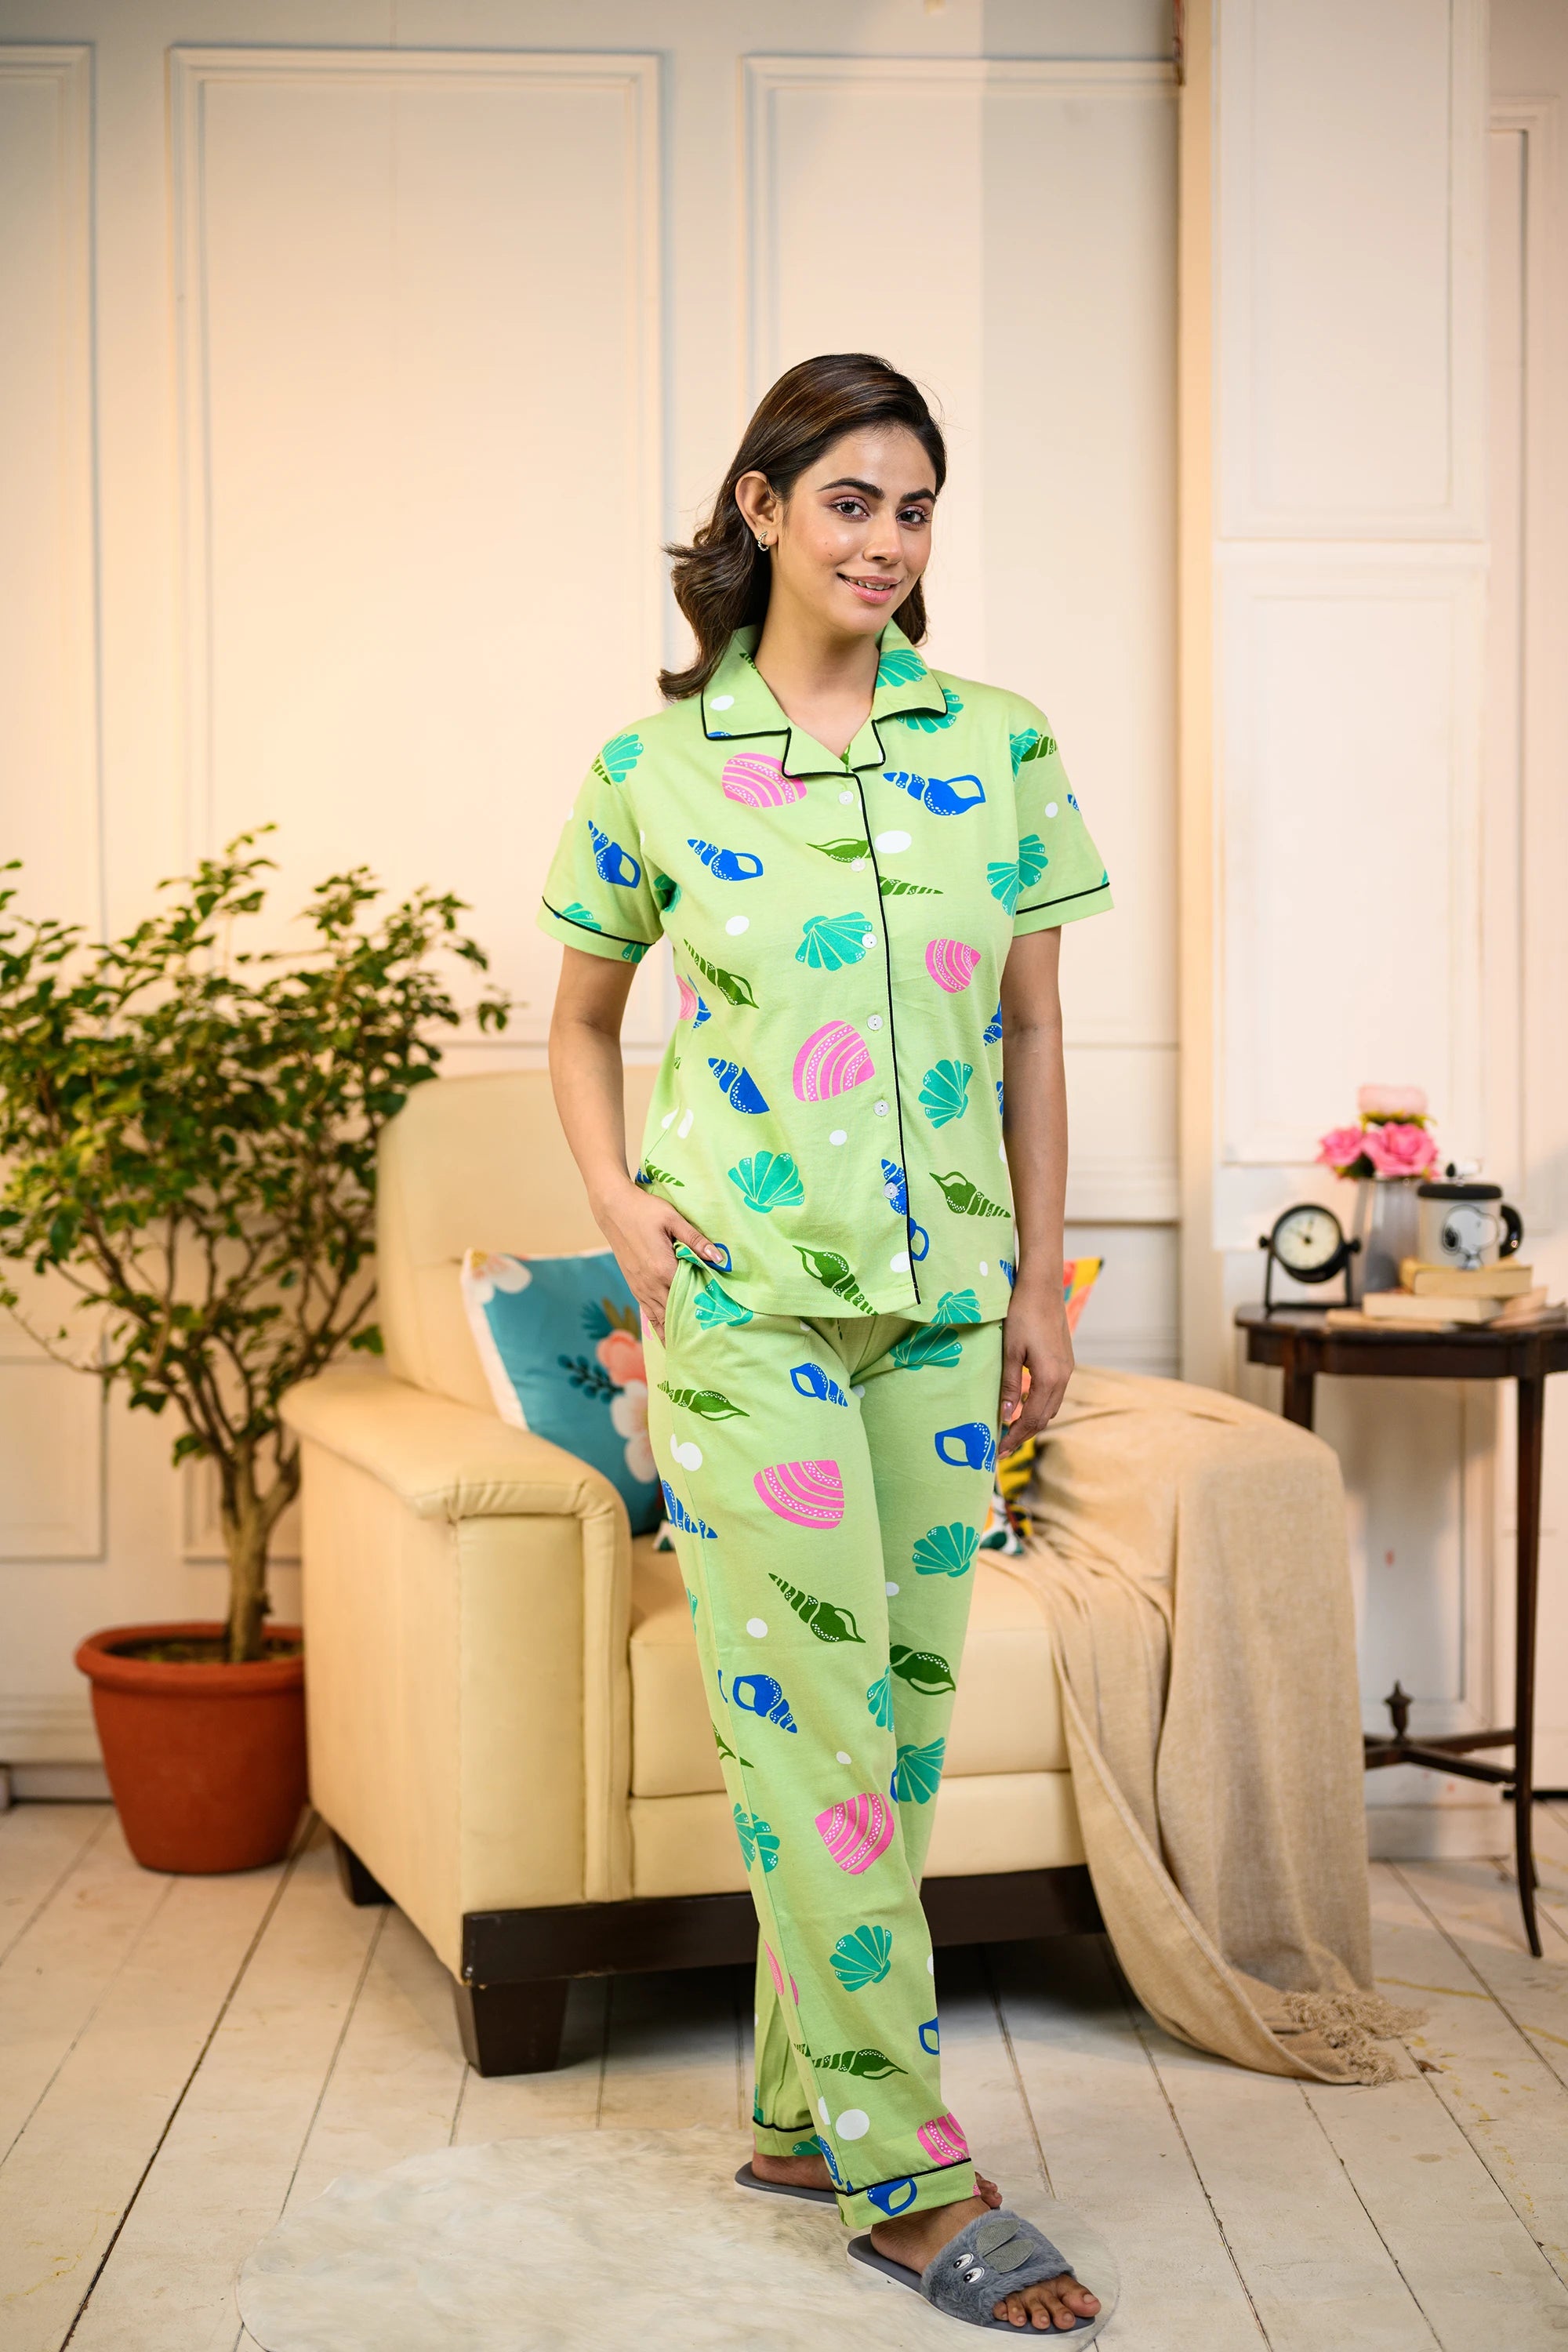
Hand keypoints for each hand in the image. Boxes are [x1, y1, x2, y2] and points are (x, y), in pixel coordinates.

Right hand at [593, 1177, 724, 1341]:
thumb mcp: (673, 1219)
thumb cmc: (645, 1210)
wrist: (613, 1208)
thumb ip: (696, 1240)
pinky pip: (647, 1311)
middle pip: (674, 1312)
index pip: (688, 1296)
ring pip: (659, 1317)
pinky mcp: (633, 1284)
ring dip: (673, 1331)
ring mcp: (640, 1286)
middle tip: (708, 1343)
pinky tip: (665, 1334)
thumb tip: (719, 1258)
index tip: (719, 1323)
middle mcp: (650, 1283)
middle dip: (690, 1327)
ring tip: (688, 1348)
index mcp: (663, 1268)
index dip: (703, 1309)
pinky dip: (657, 1325)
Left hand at [998, 1269, 1072, 1457]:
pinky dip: (1039, 1405)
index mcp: (1050, 1378)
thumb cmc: (1022, 1315)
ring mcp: (1067, 1369)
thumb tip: (1005, 1416)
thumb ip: (1009, 1385)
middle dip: (1023, 1434)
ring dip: (1032, 1421)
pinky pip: (1054, 1393)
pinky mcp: (1065, 1361)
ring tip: (1010, 1430)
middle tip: (1001, 1447)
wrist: (1042, 1287)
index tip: (998, 1450)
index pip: (1032, 1419)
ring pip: (1051, 1406)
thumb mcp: (1010, 1351)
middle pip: (1044, 1417)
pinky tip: (1024, 1404)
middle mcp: (1063, 1377)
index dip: (1015, 1437)